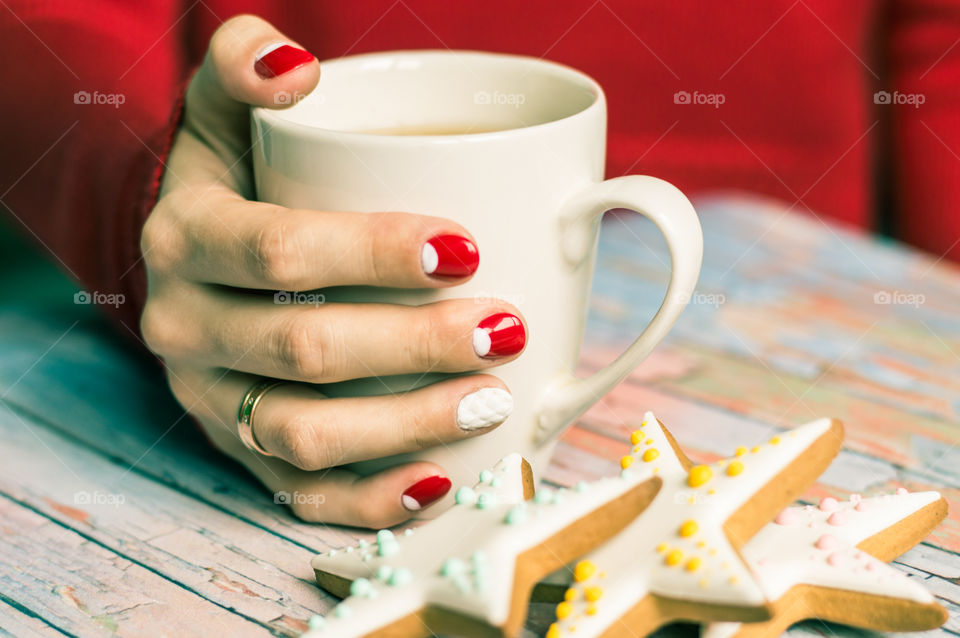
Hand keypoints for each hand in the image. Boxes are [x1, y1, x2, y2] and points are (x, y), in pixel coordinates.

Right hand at [139, 15, 525, 527]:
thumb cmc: (236, 181)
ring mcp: (211, 400)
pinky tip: (438, 481)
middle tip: (505, 328)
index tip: (466, 247)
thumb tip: (296, 63)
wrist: (195, 262)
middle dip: (414, 345)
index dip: (372, 253)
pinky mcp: (238, 451)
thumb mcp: (225, 112)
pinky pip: (299, 495)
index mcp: (187, 240)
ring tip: (492, 400)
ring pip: (304, 434)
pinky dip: (370, 500)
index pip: (279, 252)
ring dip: (405, 425)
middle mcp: (186, 328)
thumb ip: (243, 65)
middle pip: (303, 349)